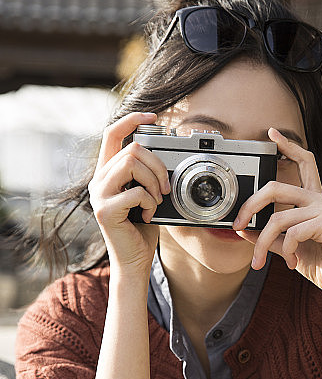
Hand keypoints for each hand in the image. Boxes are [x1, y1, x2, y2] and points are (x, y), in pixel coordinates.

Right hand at [88, 112, 169, 274]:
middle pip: (132, 149)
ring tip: (157, 200)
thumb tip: (161, 153)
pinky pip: (135, 191)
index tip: (153, 117)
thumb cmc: (142, 229)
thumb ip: (146, 174)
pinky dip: (150, 202)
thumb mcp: (146, 194)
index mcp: (107, 173)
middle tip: (166, 187)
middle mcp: (98, 180)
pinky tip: (150, 214)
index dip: (132, 120)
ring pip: (131, 164)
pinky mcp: (104, 210)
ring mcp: (98, 195)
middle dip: (157, 165)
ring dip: (154, 181)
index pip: (112, 133)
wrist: (134, 261)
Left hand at [232, 128, 321, 307]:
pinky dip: (285, 251)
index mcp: (313, 200)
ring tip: (259, 262)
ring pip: (278, 217)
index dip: (288, 146)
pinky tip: (291, 263)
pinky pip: (292, 232)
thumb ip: (269, 237)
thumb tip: (242, 228)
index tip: (271, 134)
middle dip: (250, 206)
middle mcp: (320, 199)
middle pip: (275, 186)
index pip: (304, 162)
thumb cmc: (321, 265)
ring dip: (261, 243)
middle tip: (237, 225)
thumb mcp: (288, 248)